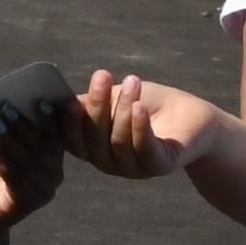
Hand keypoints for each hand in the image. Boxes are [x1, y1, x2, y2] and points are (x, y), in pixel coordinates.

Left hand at [0, 100, 66, 229]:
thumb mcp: (9, 147)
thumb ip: (16, 131)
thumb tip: (10, 102)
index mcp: (55, 160)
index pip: (57, 137)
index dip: (51, 120)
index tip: (42, 101)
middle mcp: (55, 176)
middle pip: (42, 147)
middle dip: (24, 125)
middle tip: (6, 108)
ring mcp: (42, 192)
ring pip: (28, 161)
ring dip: (11, 139)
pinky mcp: (25, 204)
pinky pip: (15, 179)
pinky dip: (3, 159)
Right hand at [63, 69, 199, 180]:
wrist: (188, 114)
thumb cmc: (145, 103)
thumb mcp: (112, 99)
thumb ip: (87, 104)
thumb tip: (57, 101)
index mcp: (93, 148)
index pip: (71, 140)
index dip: (65, 123)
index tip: (67, 99)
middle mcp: (109, 162)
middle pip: (93, 140)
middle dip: (96, 106)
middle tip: (102, 75)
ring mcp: (133, 168)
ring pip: (118, 142)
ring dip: (123, 109)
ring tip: (131, 81)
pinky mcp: (159, 165)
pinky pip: (145, 150)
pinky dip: (139, 127)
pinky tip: (139, 106)